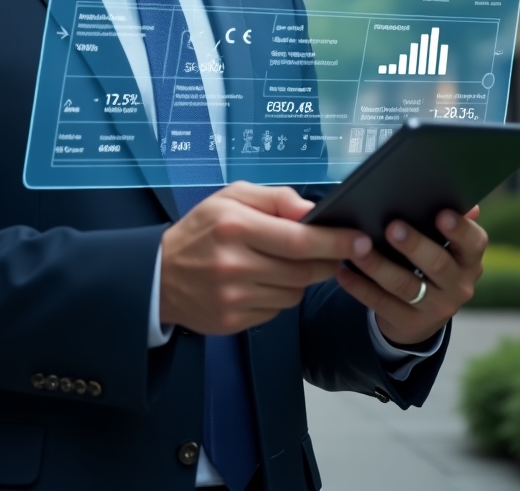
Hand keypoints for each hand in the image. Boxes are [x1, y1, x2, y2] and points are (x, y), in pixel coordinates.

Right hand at [159, 182, 361, 334]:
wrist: (159, 275)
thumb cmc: (201, 229)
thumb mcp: (231, 197)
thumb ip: (275, 198)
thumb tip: (313, 211)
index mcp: (235, 227)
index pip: (298, 239)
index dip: (334, 241)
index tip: (360, 239)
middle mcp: (234, 264)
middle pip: (303, 270)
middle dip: (328, 261)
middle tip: (337, 253)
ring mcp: (233, 298)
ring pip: (294, 292)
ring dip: (303, 278)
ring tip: (286, 262)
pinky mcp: (233, 322)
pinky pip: (277, 309)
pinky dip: (281, 295)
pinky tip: (264, 281)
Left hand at [335, 207, 486, 346]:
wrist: (423, 314)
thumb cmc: (431, 262)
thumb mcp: (446, 246)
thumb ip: (450, 225)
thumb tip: (467, 204)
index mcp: (469, 260)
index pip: (474, 243)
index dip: (459, 229)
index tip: (441, 214)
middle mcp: (458, 286)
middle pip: (437, 264)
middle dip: (414, 245)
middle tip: (392, 227)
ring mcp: (435, 308)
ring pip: (405, 286)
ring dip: (379, 266)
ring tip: (358, 249)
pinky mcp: (408, 323)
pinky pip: (381, 304)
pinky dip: (360, 288)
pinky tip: (343, 273)